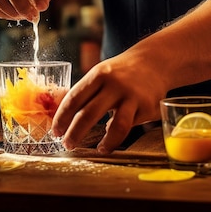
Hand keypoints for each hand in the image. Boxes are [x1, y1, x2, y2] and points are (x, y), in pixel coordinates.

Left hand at [52, 47, 169, 153]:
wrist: (155, 61)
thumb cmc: (121, 72)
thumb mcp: (101, 73)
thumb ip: (86, 93)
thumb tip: (64, 116)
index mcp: (98, 75)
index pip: (74, 98)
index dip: (62, 117)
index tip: (55, 131)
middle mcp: (115, 85)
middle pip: (90, 114)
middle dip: (75, 133)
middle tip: (68, 144)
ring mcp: (132, 96)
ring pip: (117, 126)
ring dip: (106, 142)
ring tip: (99, 150)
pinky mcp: (147, 107)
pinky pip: (131, 126)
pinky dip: (120, 135)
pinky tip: (113, 139)